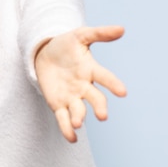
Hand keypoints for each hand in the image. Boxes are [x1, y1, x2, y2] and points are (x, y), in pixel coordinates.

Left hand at [35, 25, 126, 142]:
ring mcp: (72, 96)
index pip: (104, 77)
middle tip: (102, 115)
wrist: (45, 53)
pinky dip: (67, 129)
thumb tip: (122, 29)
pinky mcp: (58, 104)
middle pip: (94, 98)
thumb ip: (100, 33)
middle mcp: (84, 86)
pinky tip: (72, 137)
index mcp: (91, 70)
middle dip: (99, 107)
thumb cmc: (66, 45)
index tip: (123, 92)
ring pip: (78, 110)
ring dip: (79, 117)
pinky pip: (63, 119)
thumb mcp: (80, 35)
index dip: (113, 84)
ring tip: (79, 122)